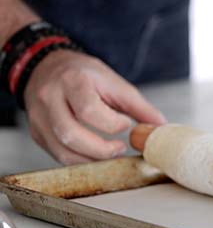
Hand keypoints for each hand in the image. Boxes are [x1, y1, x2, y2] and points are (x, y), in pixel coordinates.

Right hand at [24, 50, 166, 163]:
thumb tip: (161, 127)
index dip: (112, 124)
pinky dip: (79, 160)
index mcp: (72, 81)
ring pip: (62, 150)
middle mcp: (50, 98)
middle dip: (101, 149)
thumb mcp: (113, 82)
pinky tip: (94, 156)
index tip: (126, 124)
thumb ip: (138, 106)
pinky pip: (57, 154)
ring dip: (91, 159)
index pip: (89, 110)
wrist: (47, 66)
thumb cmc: (84, 74)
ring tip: (110, 153)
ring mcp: (39, 117)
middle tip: (120, 148)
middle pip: (71, 134)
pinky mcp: (36, 132)